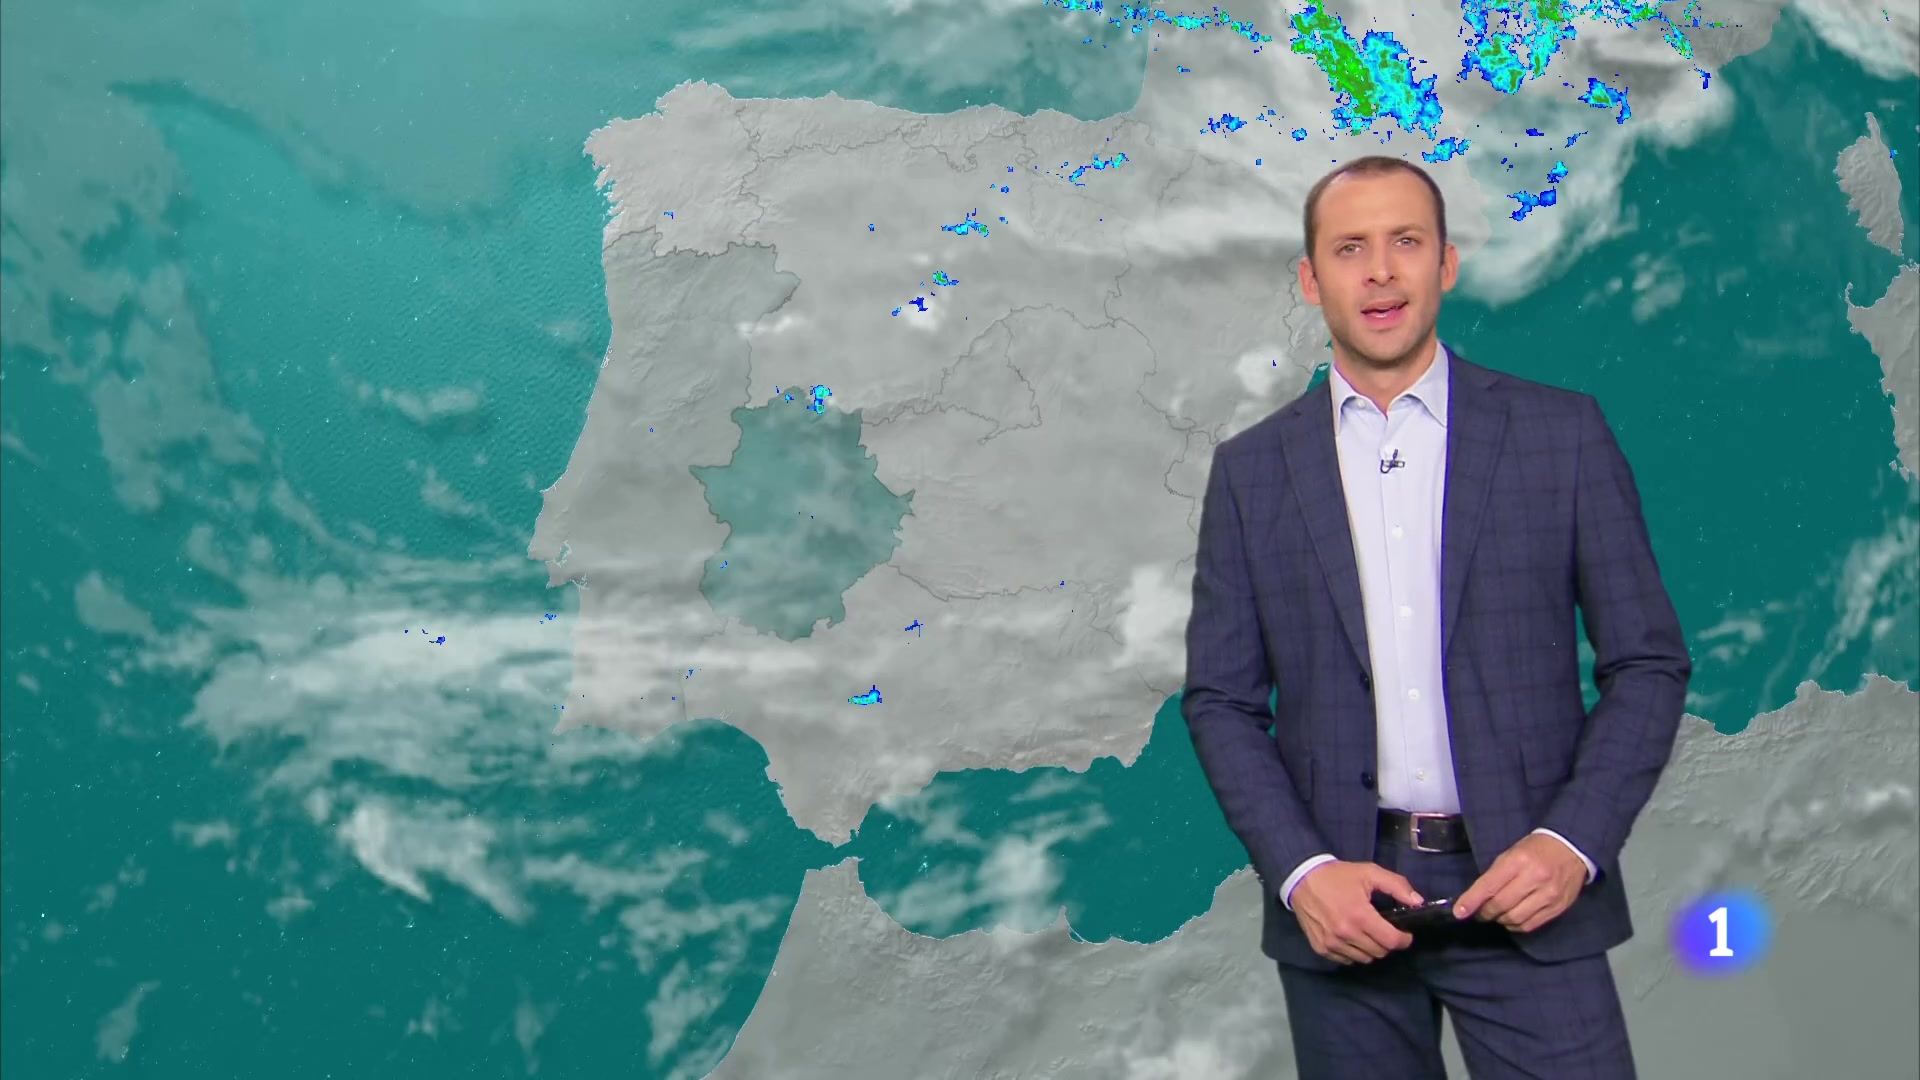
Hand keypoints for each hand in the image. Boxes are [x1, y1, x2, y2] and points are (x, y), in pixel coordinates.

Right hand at [1289, 861, 1421, 964]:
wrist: (1302, 879)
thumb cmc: (1338, 876)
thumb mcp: (1369, 872)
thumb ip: (1396, 886)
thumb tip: (1418, 902)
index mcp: (1360, 915)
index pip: (1392, 941)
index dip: (1404, 939)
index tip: (1405, 934)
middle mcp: (1346, 933)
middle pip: (1380, 952)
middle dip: (1387, 943)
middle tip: (1385, 930)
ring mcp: (1332, 943)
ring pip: (1364, 959)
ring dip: (1371, 949)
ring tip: (1367, 934)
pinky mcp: (1321, 948)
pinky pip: (1347, 960)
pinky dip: (1353, 952)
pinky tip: (1351, 938)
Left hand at [1453, 833, 1586, 932]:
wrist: (1571, 848)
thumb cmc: (1535, 849)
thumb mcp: (1511, 854)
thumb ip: (1495, 875)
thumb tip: (1476, 899)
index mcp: (1519, 861)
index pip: (1489, 885)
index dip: (1471, 901)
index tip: (1459, 912)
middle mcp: (1535, 878)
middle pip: (1501, 905)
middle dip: (1485, 912)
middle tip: (1480, 913)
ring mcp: (1549, 895)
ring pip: (1515, 918)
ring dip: (1500, 920)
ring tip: (1497, 915)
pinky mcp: (1558, 908)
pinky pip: (1530, 925)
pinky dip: (1516, 926)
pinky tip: (1512, 919)